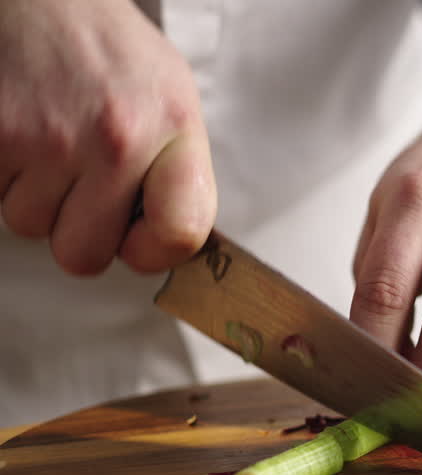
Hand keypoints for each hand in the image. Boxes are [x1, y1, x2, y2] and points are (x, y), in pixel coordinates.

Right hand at [0, 0, 216, 275]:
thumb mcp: (171, 98)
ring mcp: (47, 139)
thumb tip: (168, 239)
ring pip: (28, 225)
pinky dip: (0, 173)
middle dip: (76, 229)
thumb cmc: (106, 50)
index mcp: (172, 129)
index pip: (181, 233)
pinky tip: (19, 133)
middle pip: (85, 255)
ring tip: (46, 140)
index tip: (138, 242)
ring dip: (32, 194)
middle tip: (78, 185)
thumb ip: (176, 171)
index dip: (153, 252)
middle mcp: (114, 138)